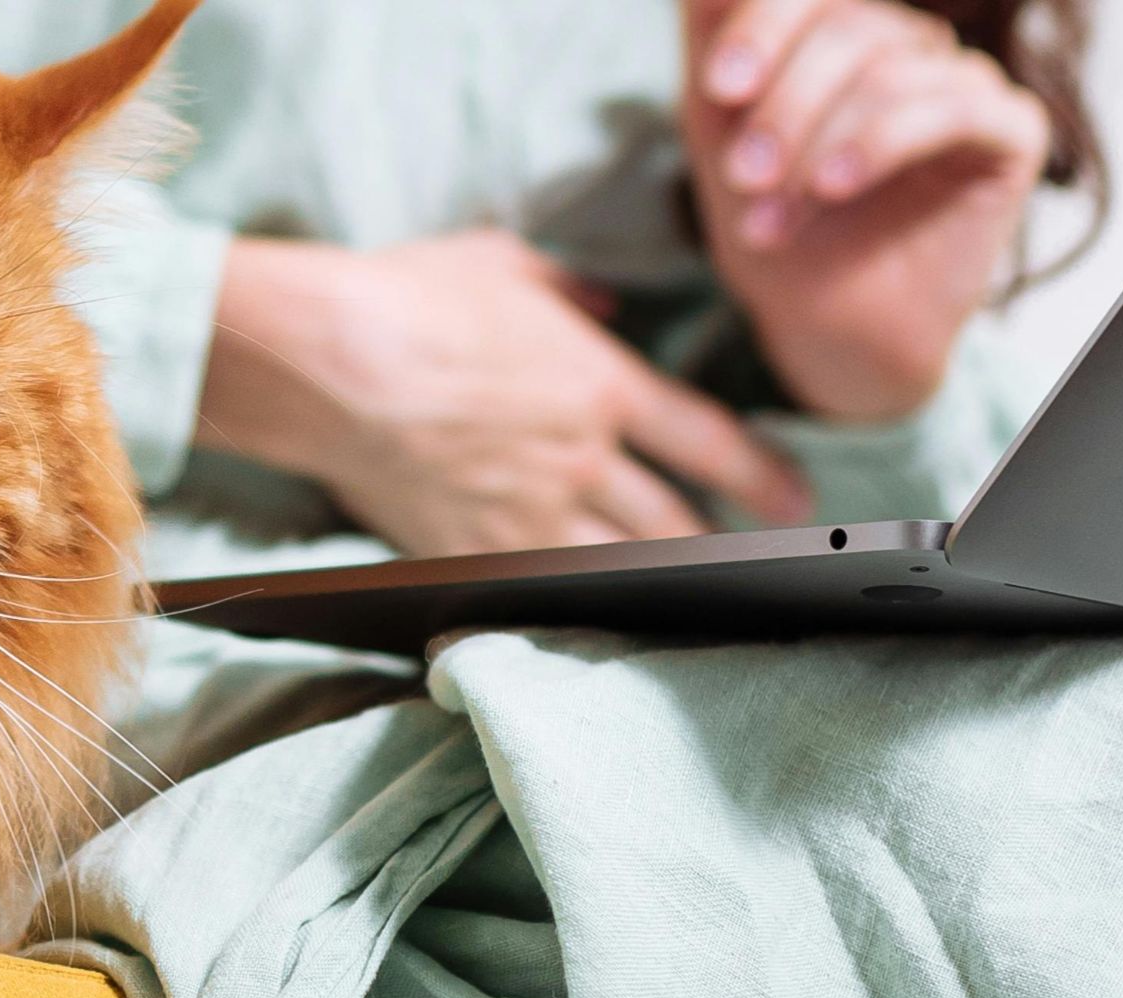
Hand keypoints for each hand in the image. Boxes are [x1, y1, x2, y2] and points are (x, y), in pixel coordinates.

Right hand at [194, 232, 811, 557]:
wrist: (330, 359)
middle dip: (722, 544)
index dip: (761, 474)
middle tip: (749, 560)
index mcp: (601, 383)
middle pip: (674, 519)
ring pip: (616, 562)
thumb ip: (568, 290)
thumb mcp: (503, 264)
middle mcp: (580, 457)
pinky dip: (567, 596)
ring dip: (656, 579)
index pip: (709, 440)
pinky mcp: (470, 547)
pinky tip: (584, 608)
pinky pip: (536, 584)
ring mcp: (527, 510)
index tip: (792, 497)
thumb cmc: (409, 297)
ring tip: (682, 594)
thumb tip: (604, 303)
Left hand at [682, 0, 1050, 420]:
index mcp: (840, 33)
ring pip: (888, 73)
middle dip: (783, 106)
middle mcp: (906, 44)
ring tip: (772, 220)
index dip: (763, 24)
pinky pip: (953, 107)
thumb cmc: (769, 224)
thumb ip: (712, 43)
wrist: (820, 325)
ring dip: (815, 149)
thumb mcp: (718, 131)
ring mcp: (961, 82)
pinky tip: (835, 188)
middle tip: (742, 175)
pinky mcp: (1010, 131)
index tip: (719, 89)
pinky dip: (880, 144)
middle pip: (848, 26)